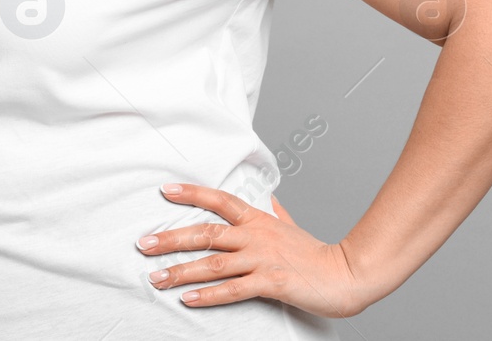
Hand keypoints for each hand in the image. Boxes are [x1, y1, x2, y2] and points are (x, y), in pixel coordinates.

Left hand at [135, 183, 371, 318]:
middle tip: (143, 244)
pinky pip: (233, 290)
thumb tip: (268, 198)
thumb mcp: (292, 226)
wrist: (347, 273)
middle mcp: (255, 236)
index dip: (191, 193)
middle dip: (171, 238)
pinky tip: (188, 299)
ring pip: (213, 263)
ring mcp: (262, 259)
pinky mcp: (270, 283)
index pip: (219, 200)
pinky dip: (208, 295)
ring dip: (181, 271)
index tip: (165, 191)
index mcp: (258, 219)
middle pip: (205, 232)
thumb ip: (276, 213)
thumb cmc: (317, 253)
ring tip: (156, 277)